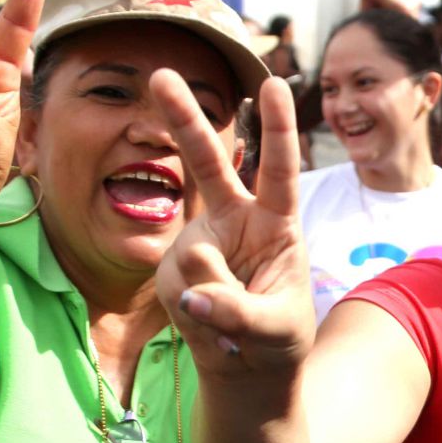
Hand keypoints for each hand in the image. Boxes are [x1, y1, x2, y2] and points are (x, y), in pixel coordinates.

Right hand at [151, 71, 318, 375]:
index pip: (280, 170)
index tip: (275, 84)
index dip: (278, 129)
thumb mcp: (275, 329)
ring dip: (215, 302)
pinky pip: (178, 290)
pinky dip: (197, 318)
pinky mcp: (172, 270)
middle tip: (161, 74)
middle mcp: (235, 221)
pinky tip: (211, 329)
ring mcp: (199, 242)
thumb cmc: (277, 340)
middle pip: (209, 164)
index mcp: (276, 223)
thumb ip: (239, 310)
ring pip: (193, 259)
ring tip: (235, 326)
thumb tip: (193, 294)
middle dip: (183, 119)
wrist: (247, 368)